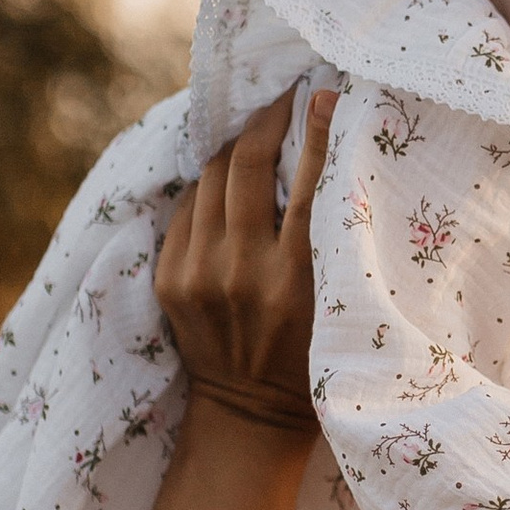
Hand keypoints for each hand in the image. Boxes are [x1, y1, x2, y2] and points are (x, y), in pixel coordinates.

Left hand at [156, 88, 334, 429]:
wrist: (249, 418)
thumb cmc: (314, 359)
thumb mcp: (341, 304)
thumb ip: (335, 241)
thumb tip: (336, 157)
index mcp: (296, 281)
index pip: (308, 183)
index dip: (317, 129)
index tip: (325, 92)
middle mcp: (242, 272)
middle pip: (246, 165)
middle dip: (267, 122)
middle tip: (286, 101)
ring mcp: (197, 275)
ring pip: (210, 178)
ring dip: (235, 147)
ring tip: (257, 133)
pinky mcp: (168, 279)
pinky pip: (187, 207)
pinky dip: (208, 186)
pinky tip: (227, 179)